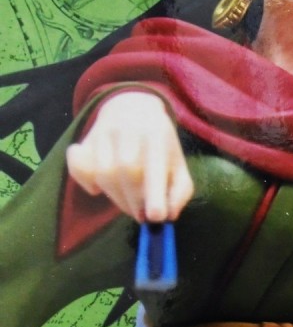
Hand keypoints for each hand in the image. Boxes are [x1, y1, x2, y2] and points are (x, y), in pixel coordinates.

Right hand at [66, 91, 193, 221]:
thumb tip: (170, 215)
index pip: (152, 164)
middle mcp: (127, 129)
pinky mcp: (82, 141)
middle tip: (142, 215)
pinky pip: (78, 169)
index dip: (154, 192)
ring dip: (116, 197)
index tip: (155, 217)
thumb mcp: (178, 164)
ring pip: (103, 173)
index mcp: (156, 133)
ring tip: (128, 202)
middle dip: (134, 200)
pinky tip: (100, 187)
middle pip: (126, 170)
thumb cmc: (159, 147)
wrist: (132, 109)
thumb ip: (180, 191)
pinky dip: (87, 184)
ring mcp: (102, 133)